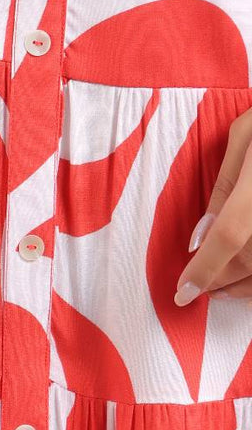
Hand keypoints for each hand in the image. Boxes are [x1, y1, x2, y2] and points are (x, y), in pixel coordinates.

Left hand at [174, 105, 251, 306]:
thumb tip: (203, 233)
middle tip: (197, 288)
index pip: (229, 237)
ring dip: (246, 286)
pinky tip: (250, 278)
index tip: (183, 292)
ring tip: (222, 289)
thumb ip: (224, 187)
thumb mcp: (244, 137)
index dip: (205, 269)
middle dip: (221, 279)